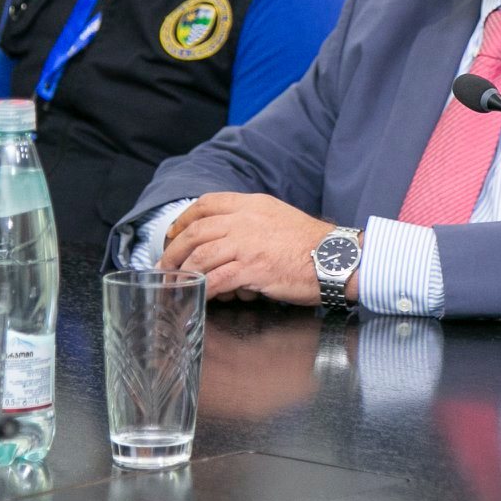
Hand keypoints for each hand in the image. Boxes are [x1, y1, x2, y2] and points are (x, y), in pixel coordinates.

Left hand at [157, 192, 337, 304]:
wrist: (336, 257)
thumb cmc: (311, 243)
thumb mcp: (279, 217)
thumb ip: (252, 222)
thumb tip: (228, 241)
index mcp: (252, 204)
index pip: (207, 203)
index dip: (184, 219)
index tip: (174, 233)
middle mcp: (246, 219)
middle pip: (196, 231)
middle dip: (174, 250)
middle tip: (165, 265)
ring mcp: (247, 244)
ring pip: (200, 256)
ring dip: (183, 273)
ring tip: (175, 284)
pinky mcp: (252, 268)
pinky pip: (216, 280)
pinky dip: (202, 289)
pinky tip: (198, 297)